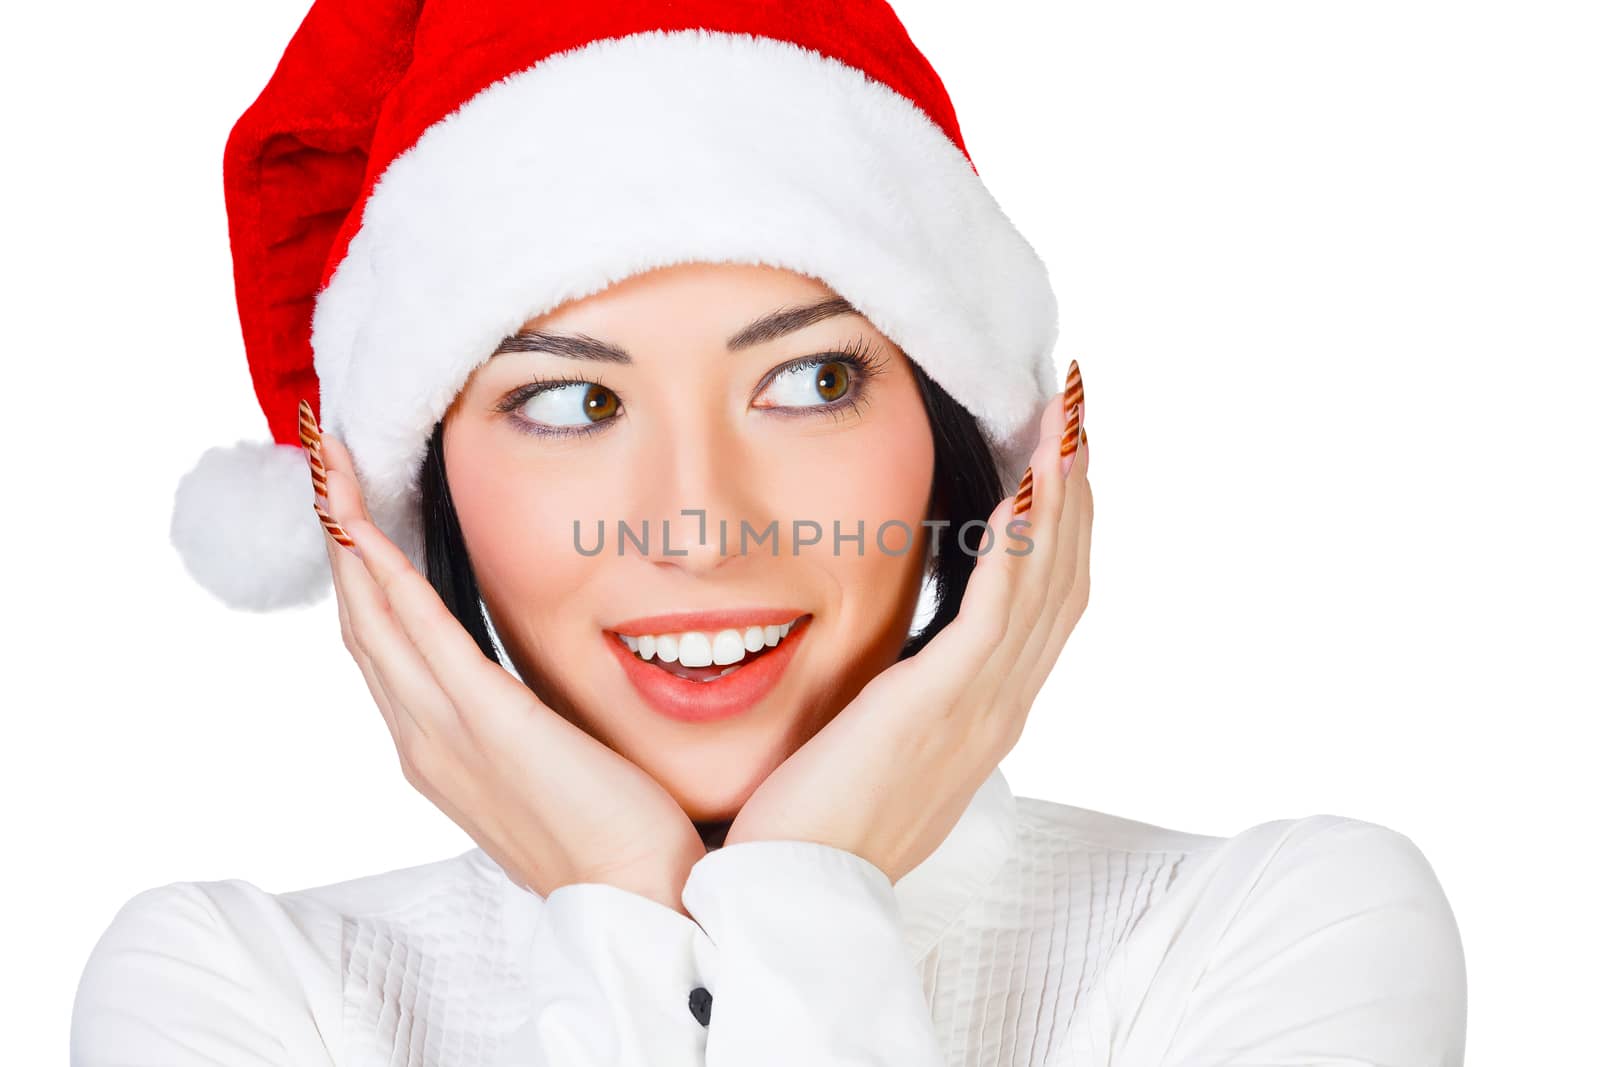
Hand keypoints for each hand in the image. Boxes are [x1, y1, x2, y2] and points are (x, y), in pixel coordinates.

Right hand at [299, 403, 706, 913]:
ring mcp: (445, 735)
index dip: (357, 574)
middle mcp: (421, 740)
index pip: (378, 645)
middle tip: (326, 465)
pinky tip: (371, 530)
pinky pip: (423, 635)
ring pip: (373, 620)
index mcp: (434, 748)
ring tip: (335, 472)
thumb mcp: (541, 760)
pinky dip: (390, 578)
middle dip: (341, 539)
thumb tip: (516, 677)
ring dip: (350, 540)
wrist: (636, 894)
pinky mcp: (488, 724)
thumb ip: (512, 716)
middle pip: (359, 622)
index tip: (350, 508)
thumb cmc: (604, 831)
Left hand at [723, 366, 1092, 881]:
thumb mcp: (877, 744)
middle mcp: (1001, 704)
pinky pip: (998, 609)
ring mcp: (981, 706)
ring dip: (1061, 492)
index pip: (1046, 600)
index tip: (1057, 455)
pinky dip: (1021, 542)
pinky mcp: (940, 703)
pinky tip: (1026, 481)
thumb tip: (897, 660)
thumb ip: (904, 696)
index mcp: (986, 711)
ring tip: (1066, 415)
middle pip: (1065, 577)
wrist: (797, 896)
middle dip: (1076, 488)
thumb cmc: (820, 822)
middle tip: (1076, 409)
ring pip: (1048, 580)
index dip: (1061, 525)